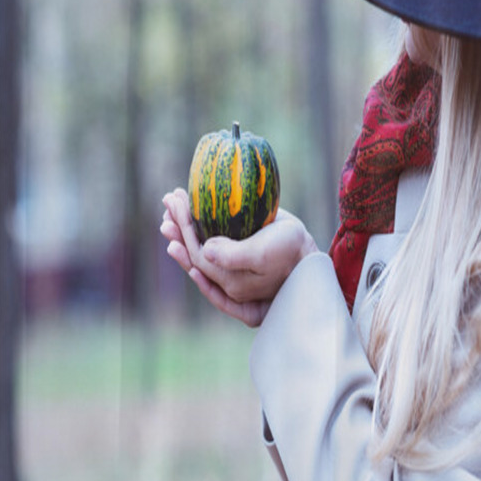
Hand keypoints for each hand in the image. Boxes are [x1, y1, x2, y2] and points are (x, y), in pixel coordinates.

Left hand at [160, 188, 317, 326]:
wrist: (312, 256)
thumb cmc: (291, 254)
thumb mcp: (263, 255)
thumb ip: (234, 257)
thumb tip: (204, 250)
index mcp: (229, 281)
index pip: (198, 254)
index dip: (184, 229)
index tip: (176, 204)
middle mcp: (227, 276)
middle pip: (194, 252)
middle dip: (179, 226)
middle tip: (168, 200)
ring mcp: (233, 266)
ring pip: (200, 249)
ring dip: (184, 228)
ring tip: (170, 207)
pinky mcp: (241, 253)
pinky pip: (213, 245)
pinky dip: (200, 232)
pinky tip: (191, 224)